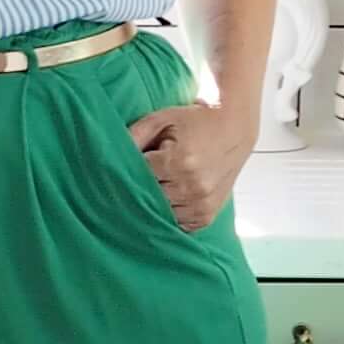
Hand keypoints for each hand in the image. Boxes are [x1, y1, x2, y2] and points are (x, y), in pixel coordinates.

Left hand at [127, 96, 254, 231]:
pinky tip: (167, 200)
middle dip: (139, 189)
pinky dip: (169, 215)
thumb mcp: (162, 118)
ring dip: (153, 205)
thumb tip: (108, 154)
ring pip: (160, 214)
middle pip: (147, 199)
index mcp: (178, 162)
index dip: (128, 172)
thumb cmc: (196, 121)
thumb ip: (134, 135)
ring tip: (155, 187)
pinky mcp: (207, 215)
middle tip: (136, 180)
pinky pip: (177, 224)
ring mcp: (202, 204)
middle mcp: (192, 186)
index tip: (123, 168)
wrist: (235, 128)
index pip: (137, 177)